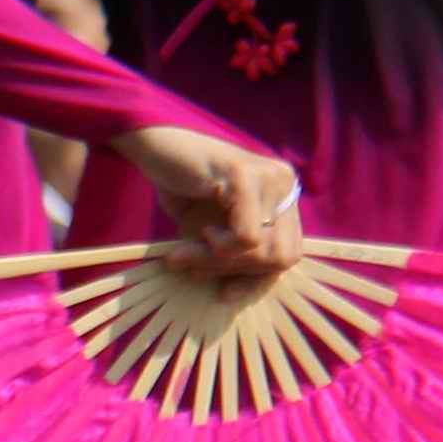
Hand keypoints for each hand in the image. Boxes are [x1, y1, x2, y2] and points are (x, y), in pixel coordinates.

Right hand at [114, 124, 303, 275]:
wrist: (153, 148)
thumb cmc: (181, 190)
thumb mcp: (212, 234)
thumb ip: (232, 258)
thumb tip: (233, 293)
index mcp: (284, 196)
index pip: (290, 254)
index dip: (257, 280)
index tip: (224, 293)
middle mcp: (285, 183)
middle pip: (282, 257)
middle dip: (236, 271)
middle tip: (196, 264)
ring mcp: (270, 176)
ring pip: (264, 250)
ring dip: (219, 261)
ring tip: (187, 252)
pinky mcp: (245, 175)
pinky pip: (246, 237)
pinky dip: (217, 247)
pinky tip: (199, 231)